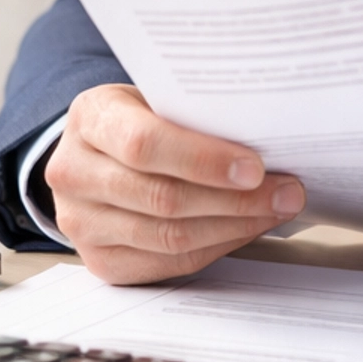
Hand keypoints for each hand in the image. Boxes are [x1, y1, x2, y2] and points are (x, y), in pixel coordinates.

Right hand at [45, 84, 304, 284]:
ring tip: (277, 210)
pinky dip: (217, 246)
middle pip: (162, 197)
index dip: (204, 160)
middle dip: (236, 199)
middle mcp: (73, 173)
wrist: (97, 153)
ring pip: (169, 236)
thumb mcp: (157, 98)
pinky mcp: (99, 261)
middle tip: (289, 192)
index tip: (256, 167)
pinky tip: (247, 228)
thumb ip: (197, 114)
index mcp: (90, 117)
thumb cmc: (142, 118)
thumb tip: (272, 140)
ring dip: (234, 226)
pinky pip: (168, 263)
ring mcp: (80, 223)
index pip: (144, 144)